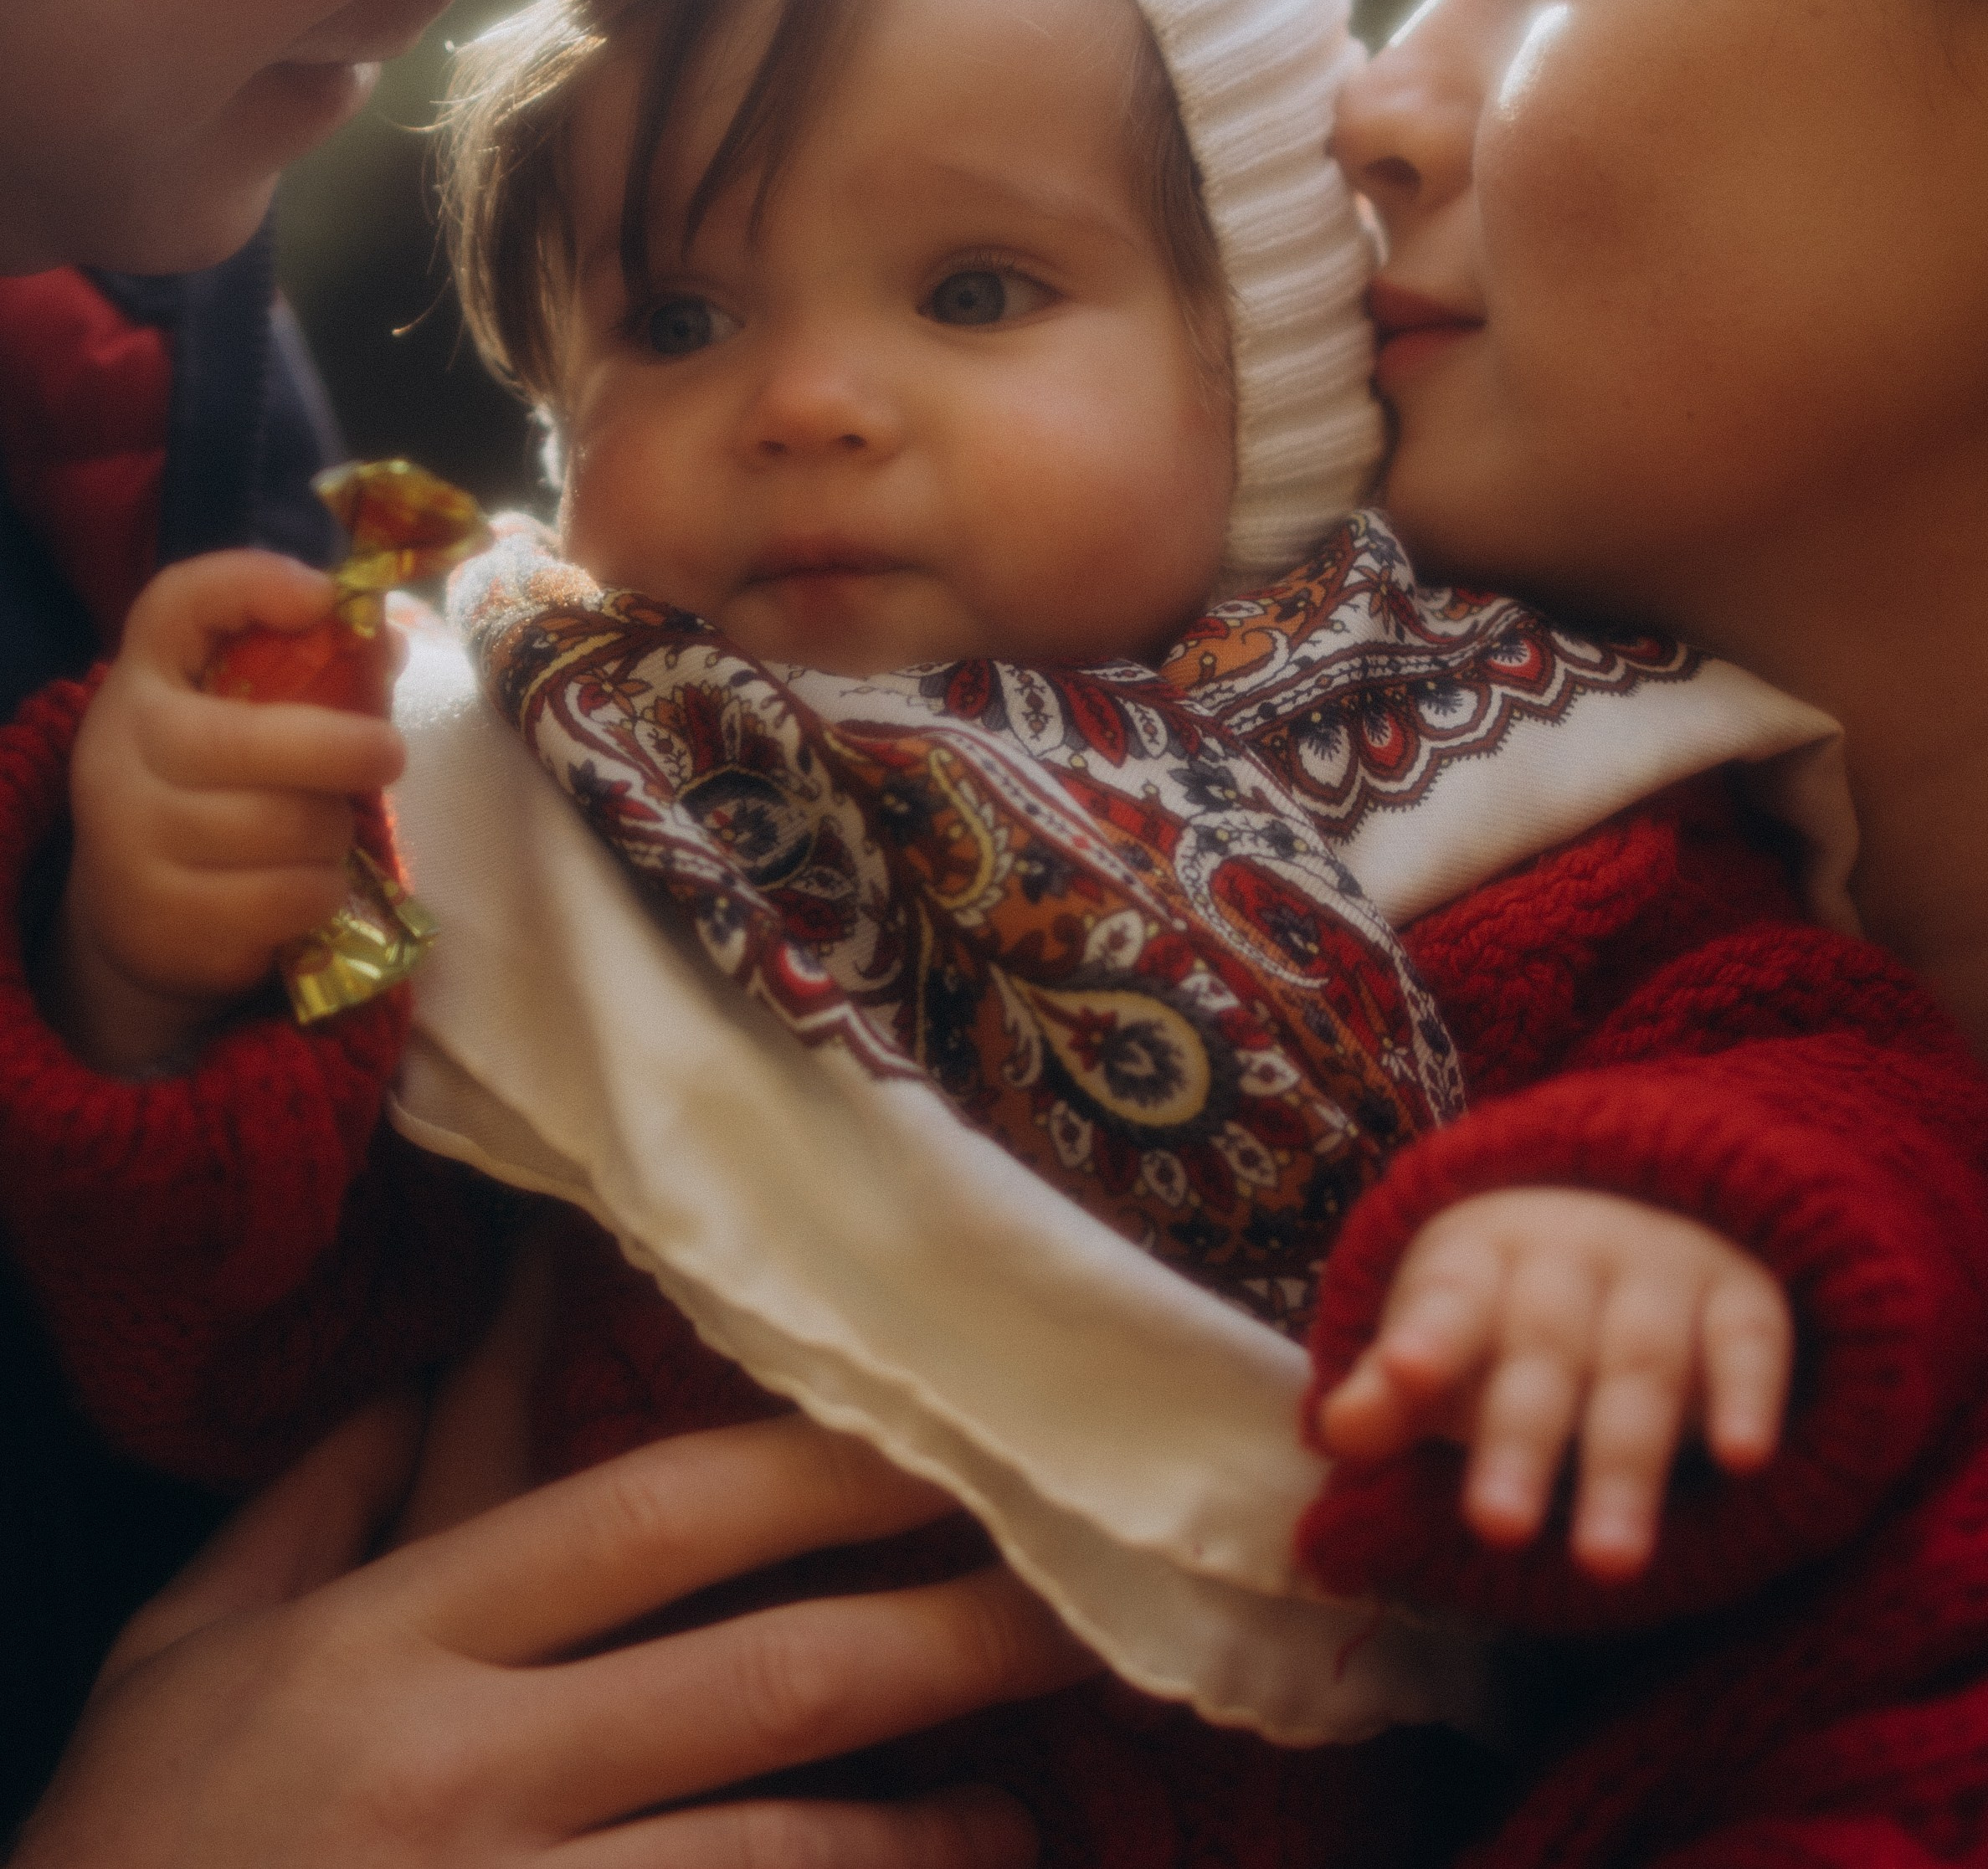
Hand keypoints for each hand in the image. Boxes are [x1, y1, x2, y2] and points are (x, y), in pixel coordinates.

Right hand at [14, 1400, 1084, 1867]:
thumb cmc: (125, 1853)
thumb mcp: (182, 1649)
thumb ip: (313, 1498)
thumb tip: (426, 1354)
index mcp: (395, 1642)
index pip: (649, 1519)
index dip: (819, 1471)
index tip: (948, 1438)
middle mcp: (470, 1769)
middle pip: (763, 1678)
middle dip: (943, 1636)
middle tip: (1078, 1605)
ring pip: (777, 1856)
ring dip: (923, 1834)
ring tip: (1026, 1809)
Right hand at [57, 550, 405, 1072]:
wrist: (129, 913)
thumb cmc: (213, 790)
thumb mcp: (238, 719)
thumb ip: (313, 675)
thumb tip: (386, 644)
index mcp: (143, 682)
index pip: (174, 604)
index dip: (249, 583)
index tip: (320, 596)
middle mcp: (120, 754)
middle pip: (243, 742)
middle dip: (340, 750)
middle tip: (389, 754)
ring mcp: (130, 842)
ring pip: (279, 829)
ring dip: (332, 832)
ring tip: (326, 832)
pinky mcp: (162, 921)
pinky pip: (284, 899)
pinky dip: (318, 892)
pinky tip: (305, 885)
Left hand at [1316, 1186, 1793, 1578]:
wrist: (1643, 1192)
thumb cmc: (1518, 1303)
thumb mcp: (1447, 1332)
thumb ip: (1392, 1391)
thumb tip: (1335, 1434)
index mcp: (1481, 1259)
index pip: (1448, 1300)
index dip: (1425, 1337)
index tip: (1402, 1376)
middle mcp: (1571, 1256)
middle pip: (1542, 1350)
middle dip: (1520, 1441)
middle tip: (1497, 1530)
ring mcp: (1661, 1269)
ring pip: (1642, 1365)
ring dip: (1625, 1462)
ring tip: (1607, 1564)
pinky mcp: (1741, 1294)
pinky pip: (1749, 1341)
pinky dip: (1747, 1396)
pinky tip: (1743, 1460)